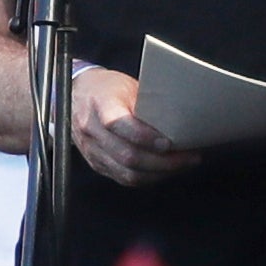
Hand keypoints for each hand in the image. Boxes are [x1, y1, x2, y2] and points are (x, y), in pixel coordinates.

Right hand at [71, 68, 198, 187]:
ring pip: (127, 173)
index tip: (169, 142)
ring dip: (159, 173)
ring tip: (182, 165)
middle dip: (163, 162)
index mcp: (100, 105)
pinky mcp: (96, 164)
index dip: (145, 137)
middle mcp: (92, 130)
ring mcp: (92, 151)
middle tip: (189, 157)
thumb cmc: (106, 89)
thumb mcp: (127, 87)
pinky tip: (164, 171)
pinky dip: (148, 177)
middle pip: (127, 156)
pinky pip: (124, 178)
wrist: (76, 96)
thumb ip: (147, 105)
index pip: (119, 125)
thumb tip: (179, 122)